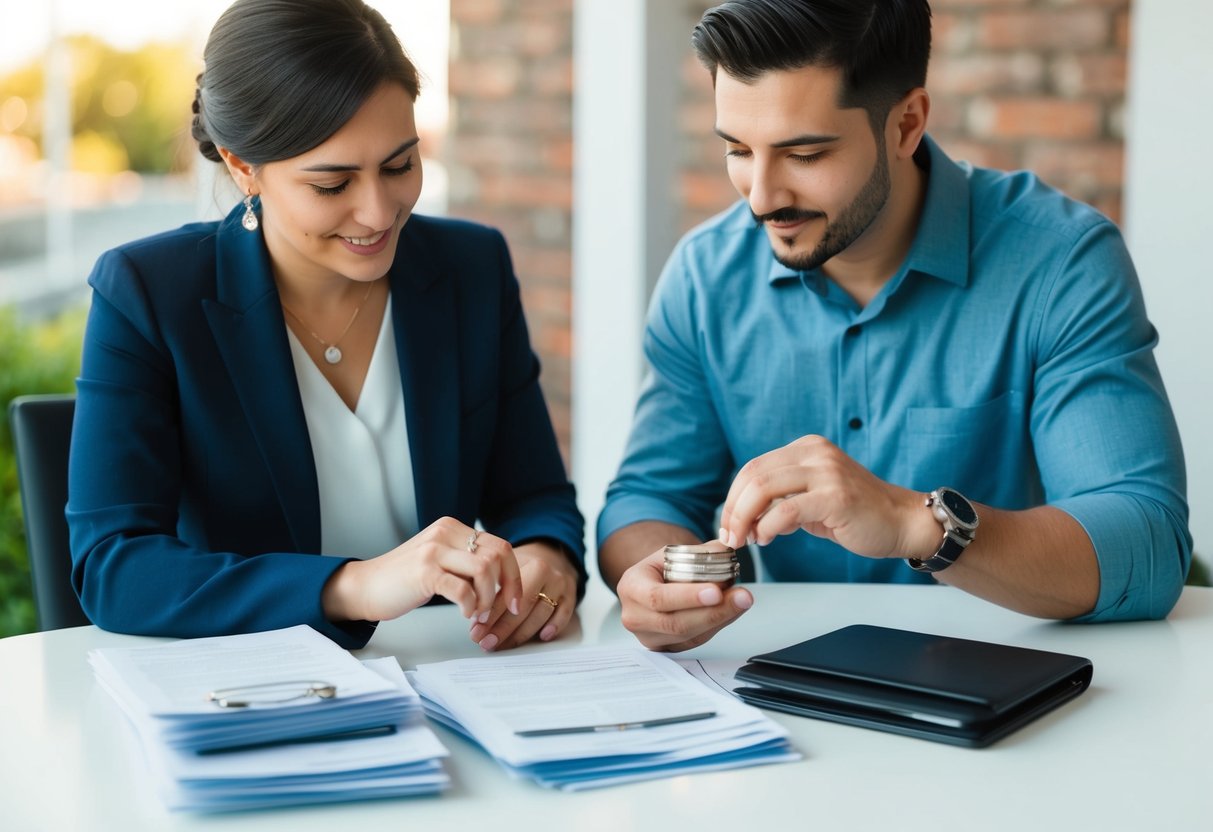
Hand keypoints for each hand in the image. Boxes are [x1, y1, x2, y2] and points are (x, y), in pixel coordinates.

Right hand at [322, 517, 521, 623]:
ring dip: (488, 598)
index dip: (513, 575)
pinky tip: (465, 615)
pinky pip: (463, 589)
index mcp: (452, 528)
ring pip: (484, 569)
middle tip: (499, 610)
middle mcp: (445, 533)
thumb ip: (465, 561)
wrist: (366, 586)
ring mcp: (434, 551)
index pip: (500, 545)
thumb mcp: (440, 559)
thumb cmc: (405, 579)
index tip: (515, 600)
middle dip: (506, 587)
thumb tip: (502, 578)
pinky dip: (470, 606)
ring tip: (478, 614)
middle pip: (498, 554)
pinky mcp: (424, 572)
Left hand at [469, 541, 577, 650]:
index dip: (491, 615)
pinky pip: (564, 614)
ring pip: (541, 614)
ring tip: (501, 645)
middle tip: (486, 642)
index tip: (476, 631)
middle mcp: (548, 574)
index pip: (508, 594)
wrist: (551, 555)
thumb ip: (492, 585)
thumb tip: (473, 615)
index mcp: (529, 563)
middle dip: (502, 628)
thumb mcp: (506, 565)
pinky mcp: (571, 596)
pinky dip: (554, 626)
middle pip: (525, 606)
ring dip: (520, 634)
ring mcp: (561, 586)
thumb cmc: (522, 565)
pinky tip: (541, 637)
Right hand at [617, 548, 752, 651]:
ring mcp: (648, 637)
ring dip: (720, 619)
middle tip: (741, 597)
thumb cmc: (659, 570)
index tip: (716, 591)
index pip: (657, 597)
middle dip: (713, 612)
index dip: (687, 597)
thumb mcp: (671, 553)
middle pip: (675, 623)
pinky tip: (732, 610)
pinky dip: (716, 626)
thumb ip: (700, 552)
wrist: (649, 586)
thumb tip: (727, 550)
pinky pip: (694, 642)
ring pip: (688, 636)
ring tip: (741, 600)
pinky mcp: (665, 649)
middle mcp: (635, 617)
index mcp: (631, 588)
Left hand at [717, 435, 933, 558]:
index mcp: (806, 447)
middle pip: (753, 476)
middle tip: (730, 537)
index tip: (727, 525)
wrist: (902, 522)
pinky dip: (768, 527)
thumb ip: (781, 499)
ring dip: (745, 519)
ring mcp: (827, 472)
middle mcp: (815, 452)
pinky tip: (767, 539)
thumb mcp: (812, 498)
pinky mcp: (836, 496)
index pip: (753, 468)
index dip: (733, 498)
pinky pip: (787, 510)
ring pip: (764, 489)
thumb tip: (745, 518)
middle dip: (733, 510)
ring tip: (745, 540)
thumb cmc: (856, 514)